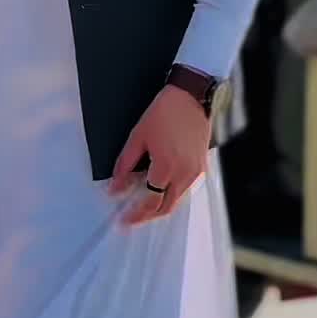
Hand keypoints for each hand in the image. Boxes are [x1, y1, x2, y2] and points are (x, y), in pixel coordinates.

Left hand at [110, 84, 211, 226]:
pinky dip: (170, 193)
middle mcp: (184, 173)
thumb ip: (125, 165)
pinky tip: (158, 188)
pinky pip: (184, 188)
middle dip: (147, 216)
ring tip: (141, 204)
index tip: (123, 220)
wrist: (191, 97)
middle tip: (131, 218)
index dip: (136, 214)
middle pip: (166, 207)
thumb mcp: (138, 136)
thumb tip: (116, 187)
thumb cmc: (164, 112)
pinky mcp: (201, 166)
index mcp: (167, 167)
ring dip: (160, 205)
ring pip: (176, 200)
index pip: (150, 202)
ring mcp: (195, 171)